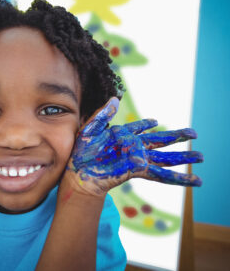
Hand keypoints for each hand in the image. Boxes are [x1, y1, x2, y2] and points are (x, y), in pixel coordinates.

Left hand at [66, 98, 202, 195]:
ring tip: (201, 156)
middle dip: (176, 136)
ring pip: (165, 158)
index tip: (155, 121)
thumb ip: (103, 114)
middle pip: (160, 140)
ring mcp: (137, 158)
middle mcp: (133, 146)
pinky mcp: (138, 170)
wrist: (79, 172)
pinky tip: (192, 180)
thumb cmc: (81, 151)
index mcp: (121, 135)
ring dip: (183, 157)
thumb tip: (115, 98)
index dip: (146, 124)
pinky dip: (177, 178)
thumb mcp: (90, 128)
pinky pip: (160, 174)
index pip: (138, 128)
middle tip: (193, 132)